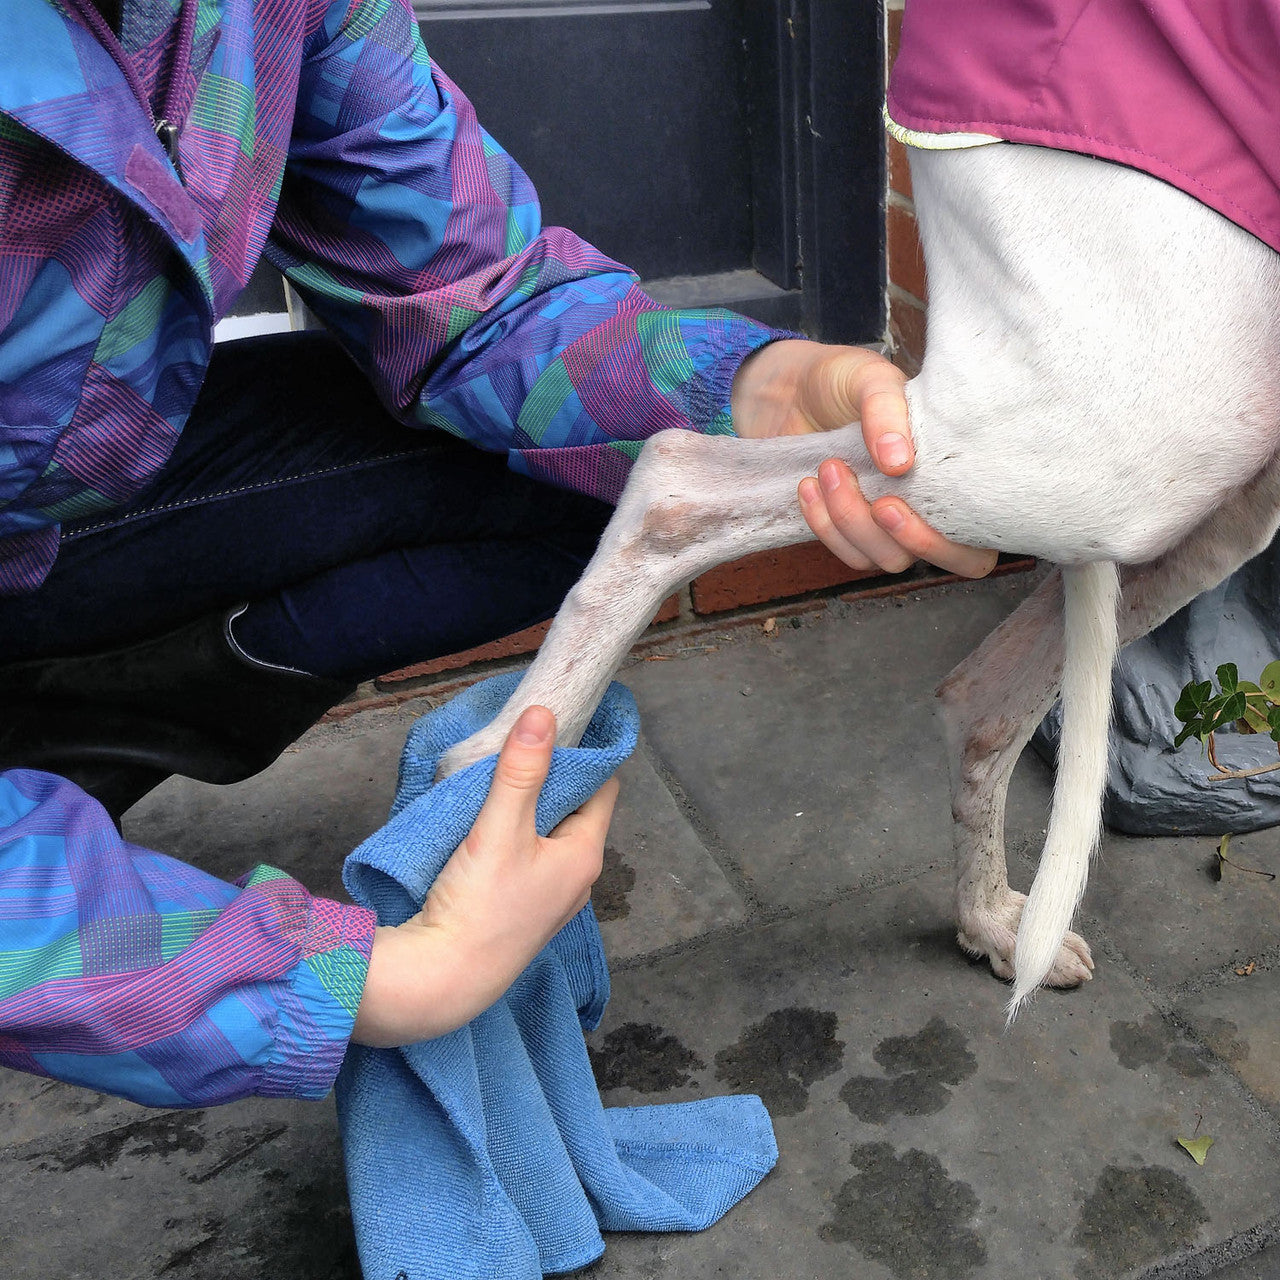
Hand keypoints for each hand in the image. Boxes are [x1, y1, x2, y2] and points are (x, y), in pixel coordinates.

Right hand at [351, 705, 617, 1046]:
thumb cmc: (478, 905)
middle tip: (520, 747)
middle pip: (575, 812)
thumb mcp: (499, 827)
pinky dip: (514, 838)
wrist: (442, 979)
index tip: (559, 727)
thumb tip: (543, 714)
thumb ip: (521, 770)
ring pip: (548, 837)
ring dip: (528, 811)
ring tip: (498, 782)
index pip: (602, 788)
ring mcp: (550, 901)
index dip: (584, 755)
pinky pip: (528, 861)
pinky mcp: (522, 914)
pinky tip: (485, 828)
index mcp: (585, 855)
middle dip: (551, 779)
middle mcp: (577, 880)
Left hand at [731, 340, 996, 577]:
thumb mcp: (871, 380)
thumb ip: (887, 411)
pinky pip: (846, 552)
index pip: (978, 545)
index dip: (950, 543)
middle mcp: (931, 509)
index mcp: (956, 477)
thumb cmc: (847, 382)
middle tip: (878, 501)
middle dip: (905, 540)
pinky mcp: (850, 533)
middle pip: (938, 562)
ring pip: (885, 559)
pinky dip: (824, 523)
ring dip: (853, 520)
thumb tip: (900, 462)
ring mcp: (889, 528)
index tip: (899, 502)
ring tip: (830, 468)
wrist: (793, 391)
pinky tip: (809, 485)